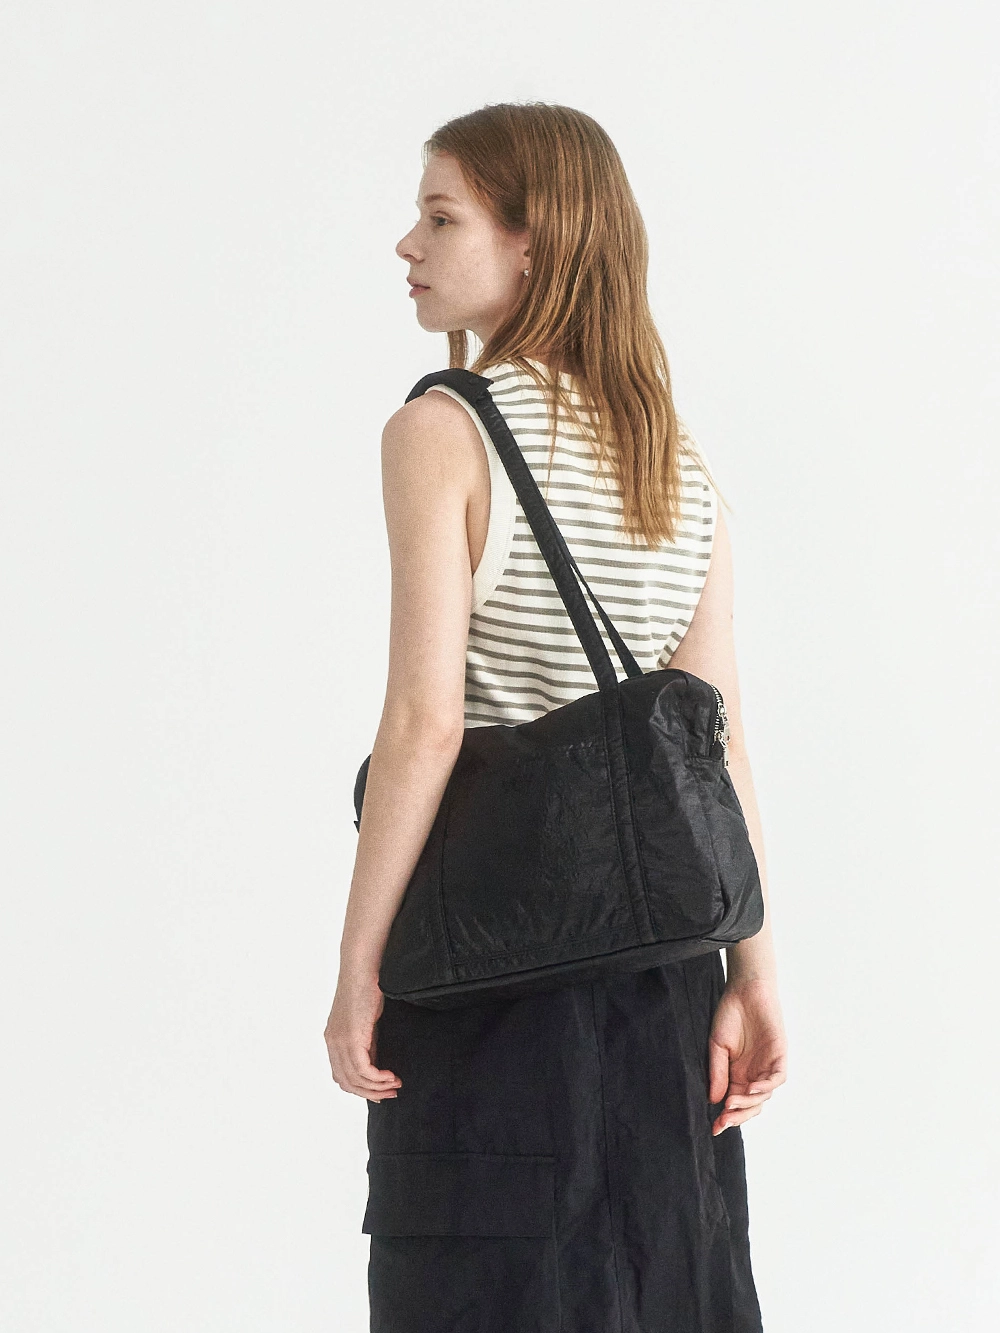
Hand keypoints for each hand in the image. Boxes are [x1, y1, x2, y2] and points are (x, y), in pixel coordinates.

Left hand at [324, 970, 401, 1101]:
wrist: (362, 967)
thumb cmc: (367, 986)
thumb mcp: (366, 1020)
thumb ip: (367, 1041)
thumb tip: (375, 1061)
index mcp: (333, 1039)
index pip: (341, 1076)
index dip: (360, 1088)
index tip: (381, 1090)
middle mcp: (332, 1043)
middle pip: (346, 1082)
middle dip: (370, 1092)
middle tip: (391, 1093)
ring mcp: (340, 1041)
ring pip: (355, 1079)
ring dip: (377, 1087)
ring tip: (395, 1084)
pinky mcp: (351, 1037)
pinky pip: (363, 1070)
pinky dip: (378, 1078)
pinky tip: (391, 1076)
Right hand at [708, 975, 786, 1134]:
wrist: (745, 990)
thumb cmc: (729, 1015)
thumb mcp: (717, 1046)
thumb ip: (717, 1073)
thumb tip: (714, 1101)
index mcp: (738, 1075)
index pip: (734, 1102)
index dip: (726, 1117)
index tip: (714, 1128)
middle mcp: (754, 1074)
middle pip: (751, 1105)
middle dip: (738, 1116)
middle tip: (724, 1120)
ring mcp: (768, 1066)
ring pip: (763, 1096)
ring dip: (748, 1103)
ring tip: (731, 1103)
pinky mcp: (780, 1056)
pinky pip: (777, 1078)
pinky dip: (765, 1086)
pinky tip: (752, 1089)